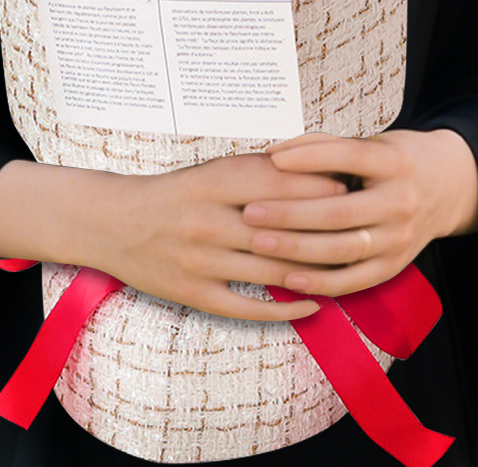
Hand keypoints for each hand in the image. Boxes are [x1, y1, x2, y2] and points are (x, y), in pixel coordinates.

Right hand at [83, 154, 351, 321]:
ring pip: (271, 270)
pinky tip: (313, 304)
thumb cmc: (177, 192)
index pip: (280, 184)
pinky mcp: (194, 294)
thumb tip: (322, 172)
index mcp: (215, 182)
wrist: (114, 222)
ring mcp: (201, 261)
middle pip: (281, 228)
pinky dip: (285, 308)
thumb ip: (261, 172)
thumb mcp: (214, 169)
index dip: (320, 187)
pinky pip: (248, 307)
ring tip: (349, 267)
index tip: (353, 189)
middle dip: (326, 229)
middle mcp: (209, 220)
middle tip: (363, 228)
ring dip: (314, 270)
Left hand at [241, 129, 477, 298]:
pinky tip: (288, 277)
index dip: (309, 158)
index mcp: (395, 163)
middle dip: (290, 213)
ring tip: (259, 243)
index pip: (349, 156)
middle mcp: (401, 201)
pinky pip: (353, 280)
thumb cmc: (398, 160)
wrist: (449, 187)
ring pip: (343, 249)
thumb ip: (328, 147)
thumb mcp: (375, 142)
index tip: (271, 159)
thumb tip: (275, 153)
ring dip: (297, 249)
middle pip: (340, 210)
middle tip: (250, 212)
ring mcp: (399, 238)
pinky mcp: (394, 266)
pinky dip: (319, 282)